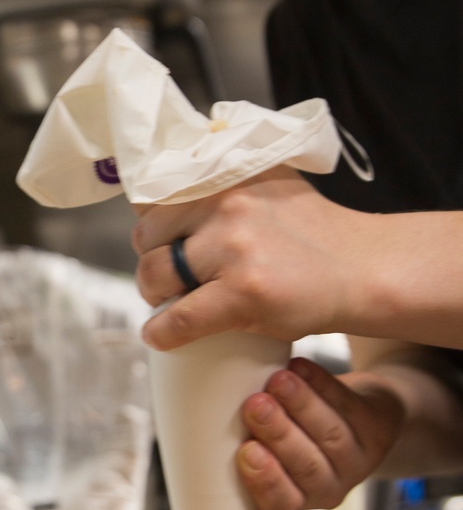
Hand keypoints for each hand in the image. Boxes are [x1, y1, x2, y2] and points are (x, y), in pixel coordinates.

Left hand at [133, 168, 370, 349]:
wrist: (362, 268)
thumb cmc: (311, 233)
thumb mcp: (265, 186)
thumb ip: (222, 184)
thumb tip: (165, 192)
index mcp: (227, 173)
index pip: (156, 196)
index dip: (153, 226)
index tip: (160, 244)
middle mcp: (227, 201)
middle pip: (148, 235)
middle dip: (153, 260)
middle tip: (169, 279)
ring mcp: (234, 246)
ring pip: (156, 274)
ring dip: (155, 294)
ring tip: (172, 303)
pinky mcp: (243, 292)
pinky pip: (179, 318)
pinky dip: (162, 332)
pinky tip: (161, 336)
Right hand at [237, 357, 404, 509]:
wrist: (356, 414)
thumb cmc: (293, 429)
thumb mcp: (262, 444)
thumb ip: (237, 439)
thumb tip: (187, 410)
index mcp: (293, 497)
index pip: (279, 502)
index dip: (265, 481)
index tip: (247, 452)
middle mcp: (327, 487)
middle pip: (308, 466)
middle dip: (281, 434)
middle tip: (256, 406)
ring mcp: (358, 460)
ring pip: (332, 436)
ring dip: (304, 406)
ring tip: (279, 380)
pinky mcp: (378, 428)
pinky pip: (352, 407)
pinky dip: (325, 385)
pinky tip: (302, 367)